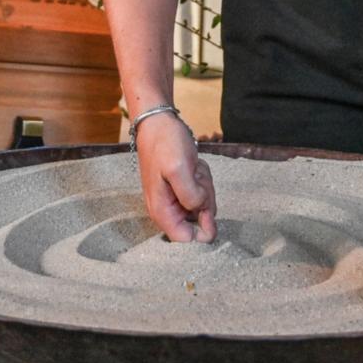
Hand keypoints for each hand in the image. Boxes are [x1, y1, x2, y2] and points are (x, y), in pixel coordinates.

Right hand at [136, 113, 217, 242]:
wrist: (158, 122)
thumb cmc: (164, 143)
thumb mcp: (178, 168)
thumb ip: (190, 195)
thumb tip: (201, 213)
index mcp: (162, 212)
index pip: (187, 240)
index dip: (203, 226)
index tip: (204, 202)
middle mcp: (168, 209)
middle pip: (200, 221)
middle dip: (204, 197)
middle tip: (194, 174)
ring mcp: (176, 199)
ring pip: (204, 205)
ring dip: (203, 183)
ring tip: (191, 166)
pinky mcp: (183, 188)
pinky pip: (202, 191)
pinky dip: (202, 177)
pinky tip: (192, 164)